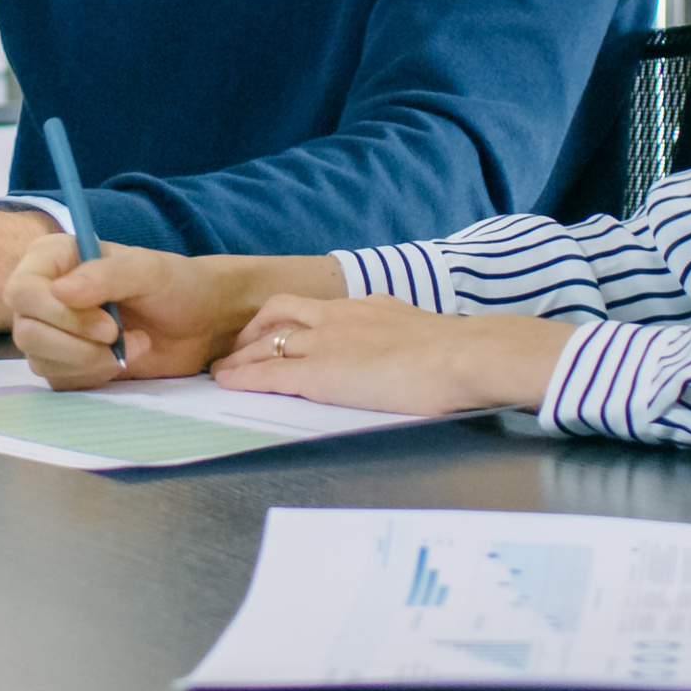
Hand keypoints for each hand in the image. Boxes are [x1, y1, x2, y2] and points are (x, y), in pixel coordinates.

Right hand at [7, 238, 318, 387]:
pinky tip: (124, 361)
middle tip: (121, 337)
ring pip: (41, 360)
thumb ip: (105, 276)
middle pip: (27, 331)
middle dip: (77, 344)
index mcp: (52, 259)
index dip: (58, 314)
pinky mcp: (65, 364)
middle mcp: (42, 295)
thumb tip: (58, 291)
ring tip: (134, 344)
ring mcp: (51, 333)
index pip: (23, 291)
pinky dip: (94, 376)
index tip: (108, 325)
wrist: (202, 322)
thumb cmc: (176, 284)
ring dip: (90, 361)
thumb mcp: (148, 270)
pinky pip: (60, 381)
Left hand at [207, 294, 567, 414]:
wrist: (466, 356)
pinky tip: (226, 383)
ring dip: (241, 354)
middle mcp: (341, 316)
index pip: (316, 307)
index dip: (289, 319)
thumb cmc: (461, 356)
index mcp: (369, 308)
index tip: (277, 331)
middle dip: (255, 330)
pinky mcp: (320, 374)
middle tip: (240, 347)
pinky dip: (242, 376)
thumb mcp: (426, 336)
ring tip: (224, 369)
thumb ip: (409, 341)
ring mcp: (328, 342)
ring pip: (267, 340)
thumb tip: (414, 356)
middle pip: (281, 313)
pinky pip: (268, 372)